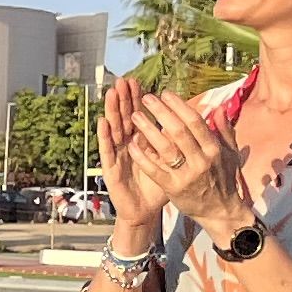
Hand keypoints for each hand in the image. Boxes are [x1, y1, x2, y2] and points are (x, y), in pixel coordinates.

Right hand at [97, 77, 164, 239]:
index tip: (139, 82)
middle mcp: (127, 145)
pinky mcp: (110, 170)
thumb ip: (178, 143)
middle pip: (126, 118)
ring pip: (115, 129)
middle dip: (125, 99)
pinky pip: (107, 151)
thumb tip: (188, 122)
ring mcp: (118, 156)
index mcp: (142, 141)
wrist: (145, 212)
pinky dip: (104, 136)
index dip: (138, 99)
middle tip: (124, 80)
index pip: (140, 115)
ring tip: (112, 93)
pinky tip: (103, 122)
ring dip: (113, 111)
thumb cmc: (158, 186)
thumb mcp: (172, 162)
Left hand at [130, 89, 254, 240]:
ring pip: (165, 149)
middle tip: (146, 98)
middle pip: (179, 132)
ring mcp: (187, 176)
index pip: (195, 122)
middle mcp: (201, 161)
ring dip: (149, 130)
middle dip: (161, 112)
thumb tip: (219, 107)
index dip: (179, 106)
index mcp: (214, 150)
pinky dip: (143, 156)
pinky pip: (155, 170)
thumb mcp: (230, 154)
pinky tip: (132, 143)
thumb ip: (225, 130)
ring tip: (134, 115)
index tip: (165, 93)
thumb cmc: (224, 179)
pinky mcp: (173, 189)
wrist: (220, 212)